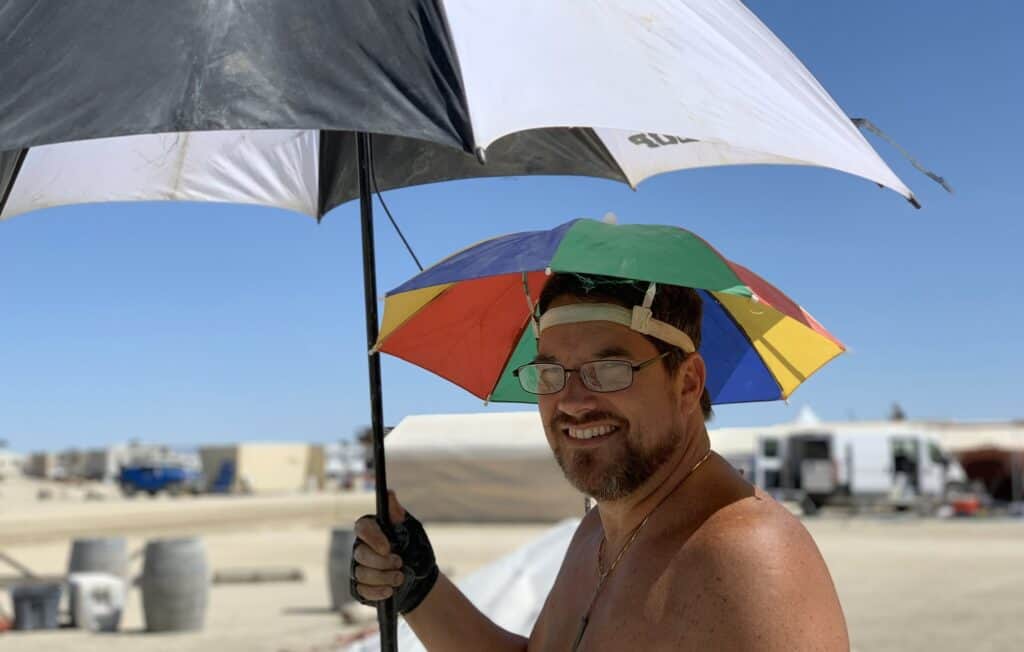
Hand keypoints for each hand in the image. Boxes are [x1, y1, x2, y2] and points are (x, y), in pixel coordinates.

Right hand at [350, 491, 438, 613]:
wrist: (420, 577)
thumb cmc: (414, 548)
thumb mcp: (410, 528)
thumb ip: (397, 514)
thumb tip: (388, 493)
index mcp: (372, 530)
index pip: (362, 528)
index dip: (373, 538)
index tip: (387, 548)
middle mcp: (361, 548)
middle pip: (361, 554)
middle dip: (381, 562)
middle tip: (400, 564)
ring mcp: (359, 568)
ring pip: (361, 573)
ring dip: (383, 578)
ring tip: (400, 578)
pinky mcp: (361, 587)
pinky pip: (362, 590)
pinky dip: (376, 592)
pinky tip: (389, 591)